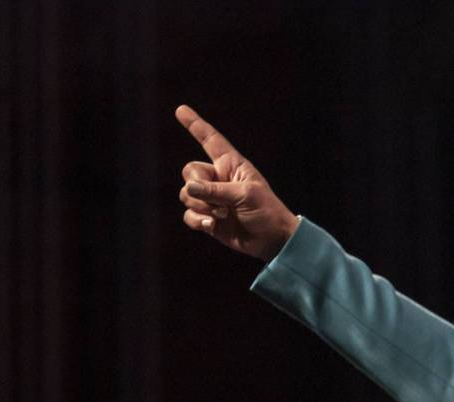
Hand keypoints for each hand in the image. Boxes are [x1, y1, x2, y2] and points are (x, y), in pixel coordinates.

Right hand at [175, 104, 298, 260]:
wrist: (272, 241)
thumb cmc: (266, 211)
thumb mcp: (245, 195)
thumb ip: (215, 190)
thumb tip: (188, 189)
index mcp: (231, 165)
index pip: (210, 140)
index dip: (195, 125)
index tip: (180, 110)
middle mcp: (218, 179)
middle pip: (189, 171)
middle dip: (197, 186)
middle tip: (219, 202)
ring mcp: (211, 199)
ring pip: (186, 195)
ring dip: (201, 207)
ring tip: (222, 215)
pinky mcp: (207, 217)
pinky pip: (188, 214)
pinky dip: (197, 220)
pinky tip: (212, 226)